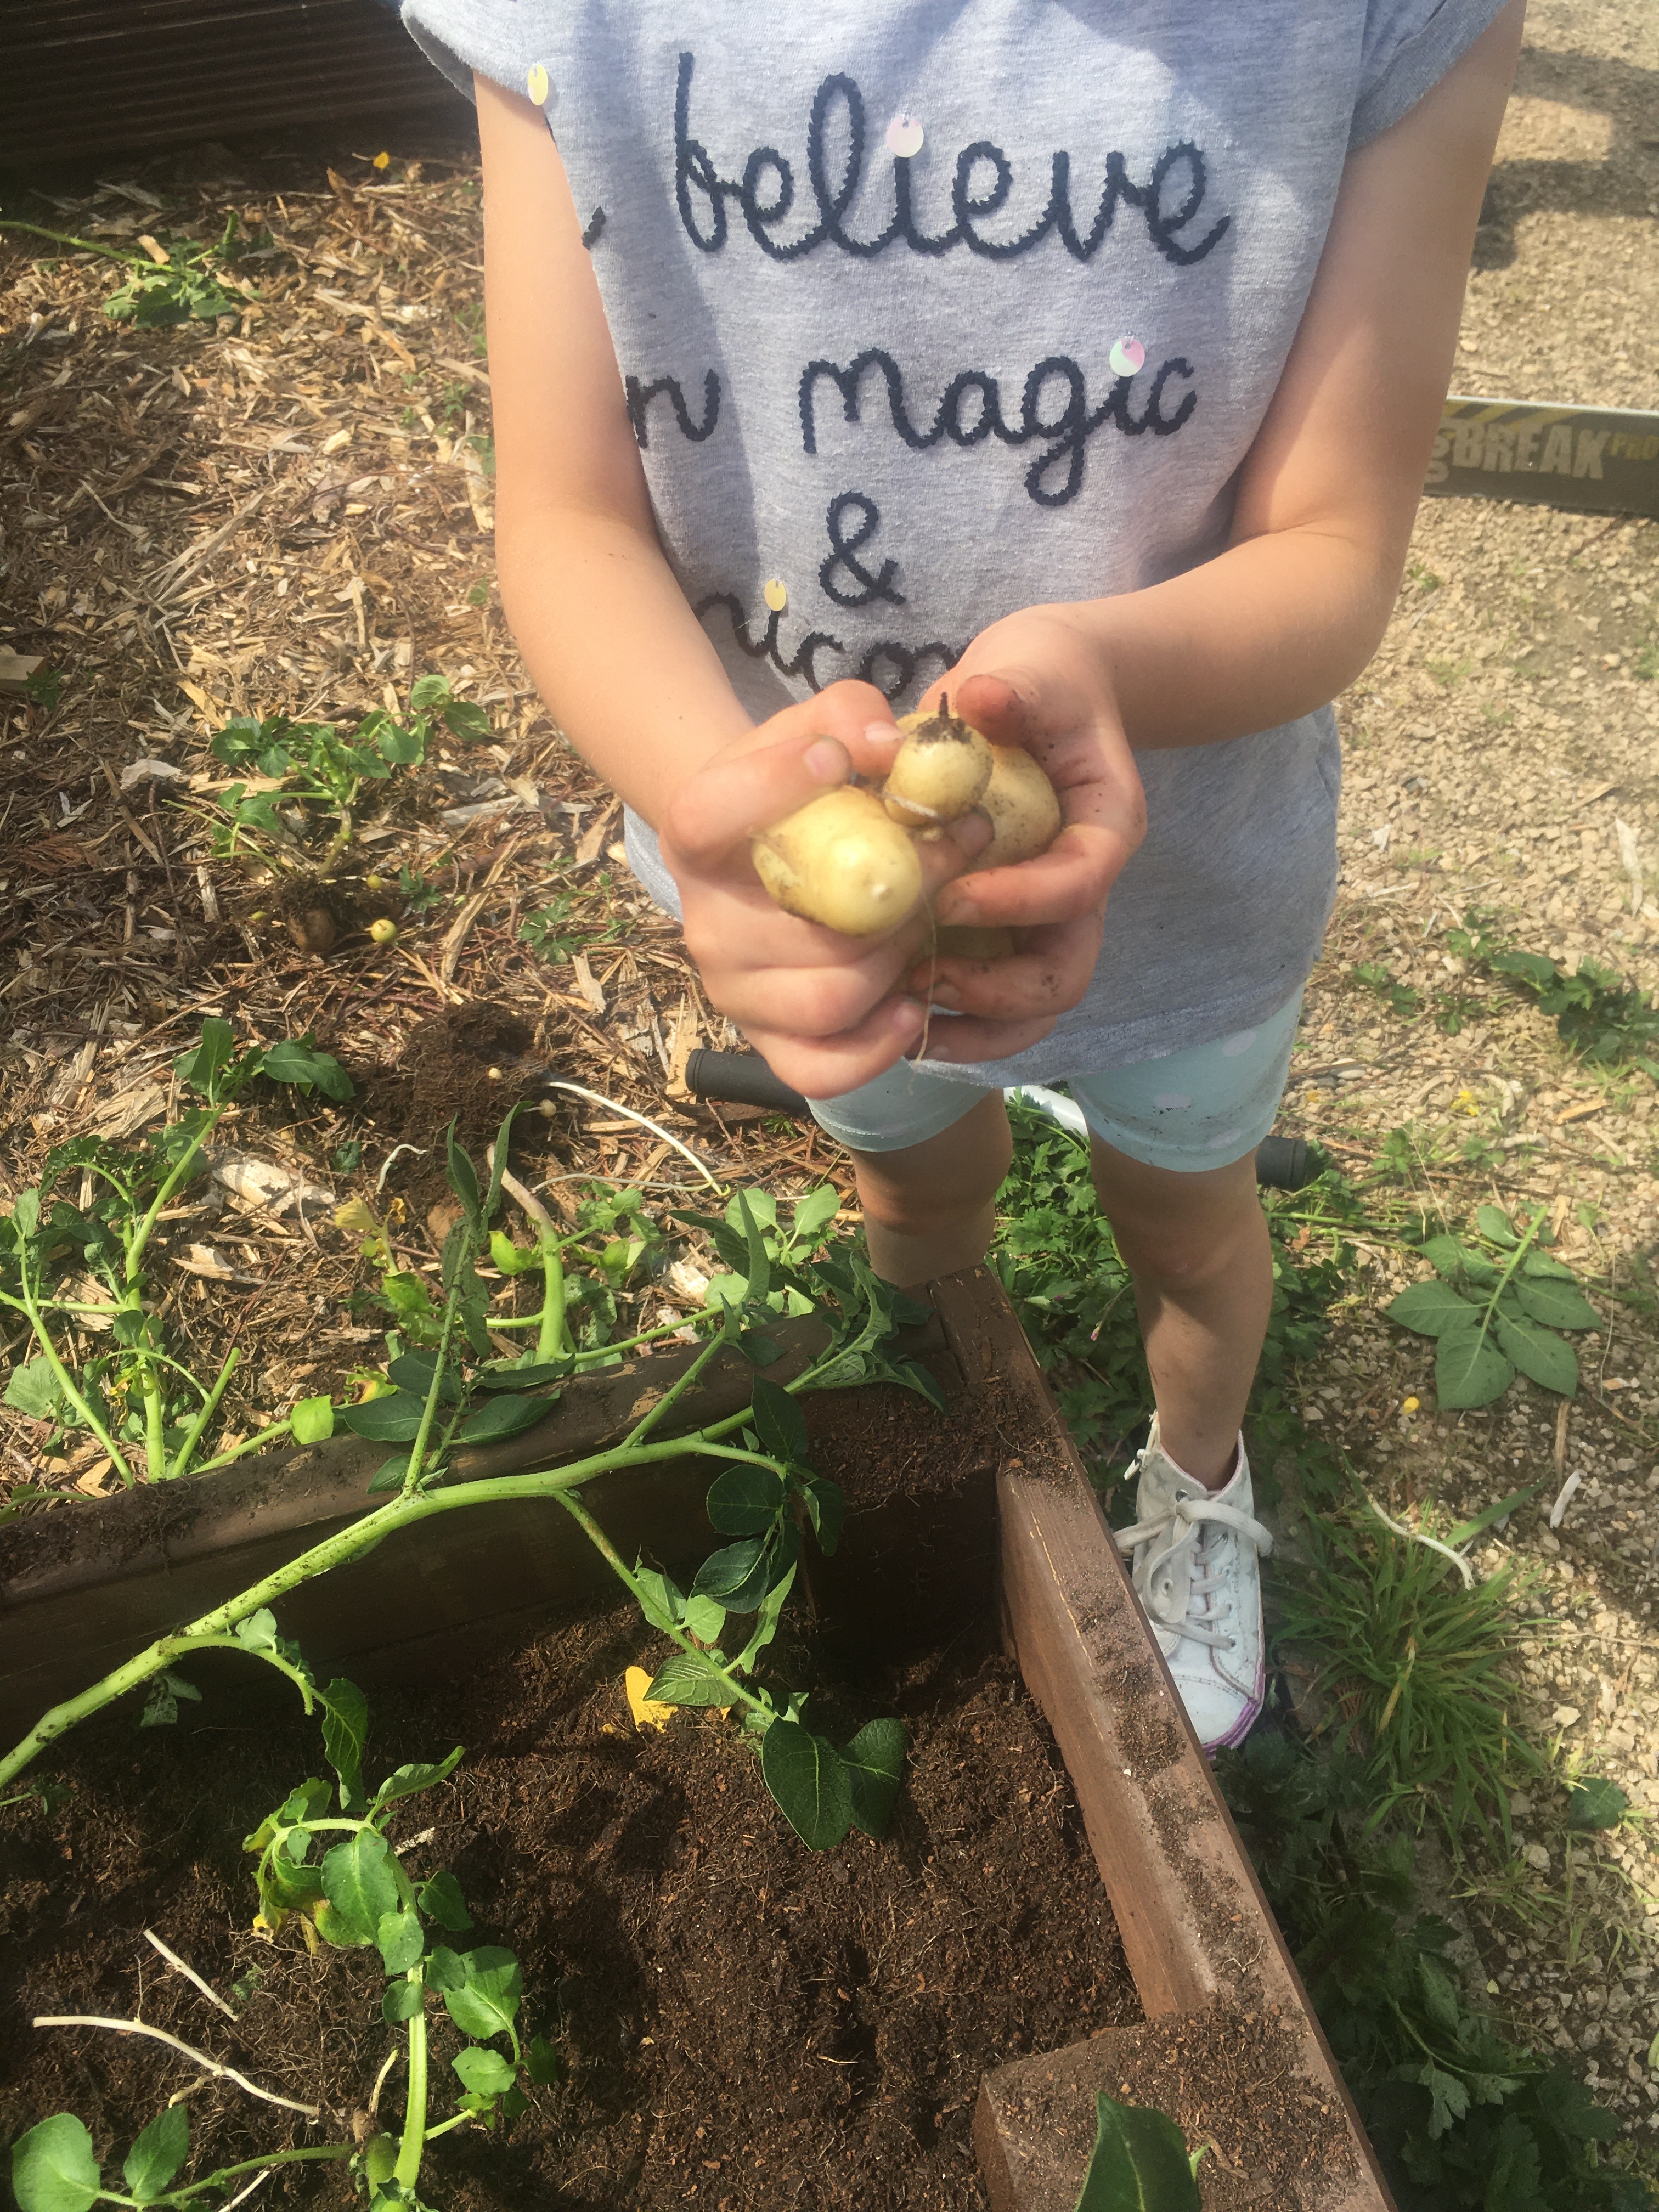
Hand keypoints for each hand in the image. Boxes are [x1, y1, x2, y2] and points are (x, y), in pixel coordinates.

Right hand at [661, 681, 988, 1096]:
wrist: (772, 857)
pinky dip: (877, 1045)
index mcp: (696, 838)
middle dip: (898, 892)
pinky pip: (822, 1069)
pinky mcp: (770, 1043)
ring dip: (899, 961)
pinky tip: (912, 1002)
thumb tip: (889, 747)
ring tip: (931, 922)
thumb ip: (847, 715)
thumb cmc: (805, 791)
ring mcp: (736, 991)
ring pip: (827, 999)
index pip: (709, 814)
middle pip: (801, 925)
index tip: (840, 761)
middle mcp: (704, 922)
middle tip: (952, 856)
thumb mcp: (817, 732)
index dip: (774, 787)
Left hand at [903, 608, 1145, 1062]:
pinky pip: (1000, 1005)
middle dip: (996, 987)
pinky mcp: (1011, 931)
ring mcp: (1048, 918)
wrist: (1044, 693)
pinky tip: (898, 1014)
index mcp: (1106, 827)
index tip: (949, 895)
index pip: (1079, 884)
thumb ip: (1013, 686)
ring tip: (904, 1012)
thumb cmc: (1040, 680)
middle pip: (1066, 971)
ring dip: (975, 1025)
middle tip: (922, 973)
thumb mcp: (1031, 667)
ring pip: (1036, 1008)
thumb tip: (982, 697)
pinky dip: (959, 1022)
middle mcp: (1084, 885)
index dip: (1019, 900)